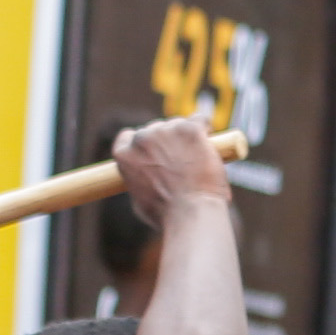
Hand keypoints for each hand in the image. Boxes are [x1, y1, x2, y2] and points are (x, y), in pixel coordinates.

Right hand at [111, 112, 229, 210]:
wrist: (190, 212)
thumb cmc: (168, 215)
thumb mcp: (140, 199)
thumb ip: (140, 181)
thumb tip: (146, 181)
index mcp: (124, 155)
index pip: (129, 136)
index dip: (146, 143)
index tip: (158, 149)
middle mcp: (142, 139)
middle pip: (156, 128)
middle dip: (169, 140)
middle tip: (185, 156)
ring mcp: (166, 132)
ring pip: (177, 124)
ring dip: (187, 134)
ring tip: (199, 153)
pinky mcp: (189, 130)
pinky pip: (200, 119)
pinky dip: (205, 127)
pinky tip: (211, 136)